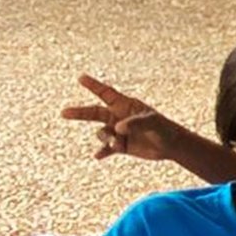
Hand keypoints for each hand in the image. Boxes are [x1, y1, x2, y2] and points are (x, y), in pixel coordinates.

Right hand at [60, 74, 180, 160]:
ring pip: (102, 133)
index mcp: (125, 105)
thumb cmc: (163, 128)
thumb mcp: (152, 123)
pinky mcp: (121, 146)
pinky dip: (103, 152)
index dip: (94, 85)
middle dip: (79, 113)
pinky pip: (107, 149)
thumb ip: (134, 123)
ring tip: (117, 142)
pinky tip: (98, 156)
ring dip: (106, 138)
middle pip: (94, 113)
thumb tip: (117, 128)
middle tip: (64, 113)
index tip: (81, 78)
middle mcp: (118, 117)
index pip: (106, 93)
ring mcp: (118, 132)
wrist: (171, 145)